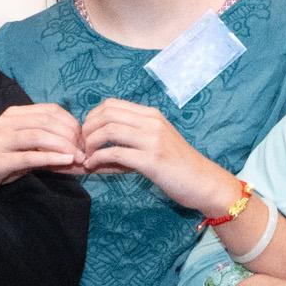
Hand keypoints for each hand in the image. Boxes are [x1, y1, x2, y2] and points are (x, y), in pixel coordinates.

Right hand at [0, 101, 86, 190]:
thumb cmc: (0, 162)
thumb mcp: (24, 148)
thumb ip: (47, 146)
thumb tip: (78, 152)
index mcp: (12, 114)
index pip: (49, 110)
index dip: (71, 122)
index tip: (83, 138)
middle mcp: (5, 123)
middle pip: (46, 121)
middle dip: (70, 135)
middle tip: (84, 150)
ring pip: (39, 136)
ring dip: (63, 146)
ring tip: (78, 157)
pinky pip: (29, 156)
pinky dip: (51, 158)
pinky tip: (66, 161)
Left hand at [74, 98, 233, 216]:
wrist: (203, 182)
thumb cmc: (179, 165)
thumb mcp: (158, 140)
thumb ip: (135, 134)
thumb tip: (103, 136)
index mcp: (151, 115)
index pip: (111, 104)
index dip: (92, 117)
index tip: (87, 134)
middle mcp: (151, 122)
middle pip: (106, 114)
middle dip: (86, 129)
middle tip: (81, 146)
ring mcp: (152, 140)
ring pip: (108, 131)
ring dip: (90, 144)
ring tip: (86, 157)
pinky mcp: (151, 160)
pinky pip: (115, 153)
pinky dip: (97, 159)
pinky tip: (93, 166)